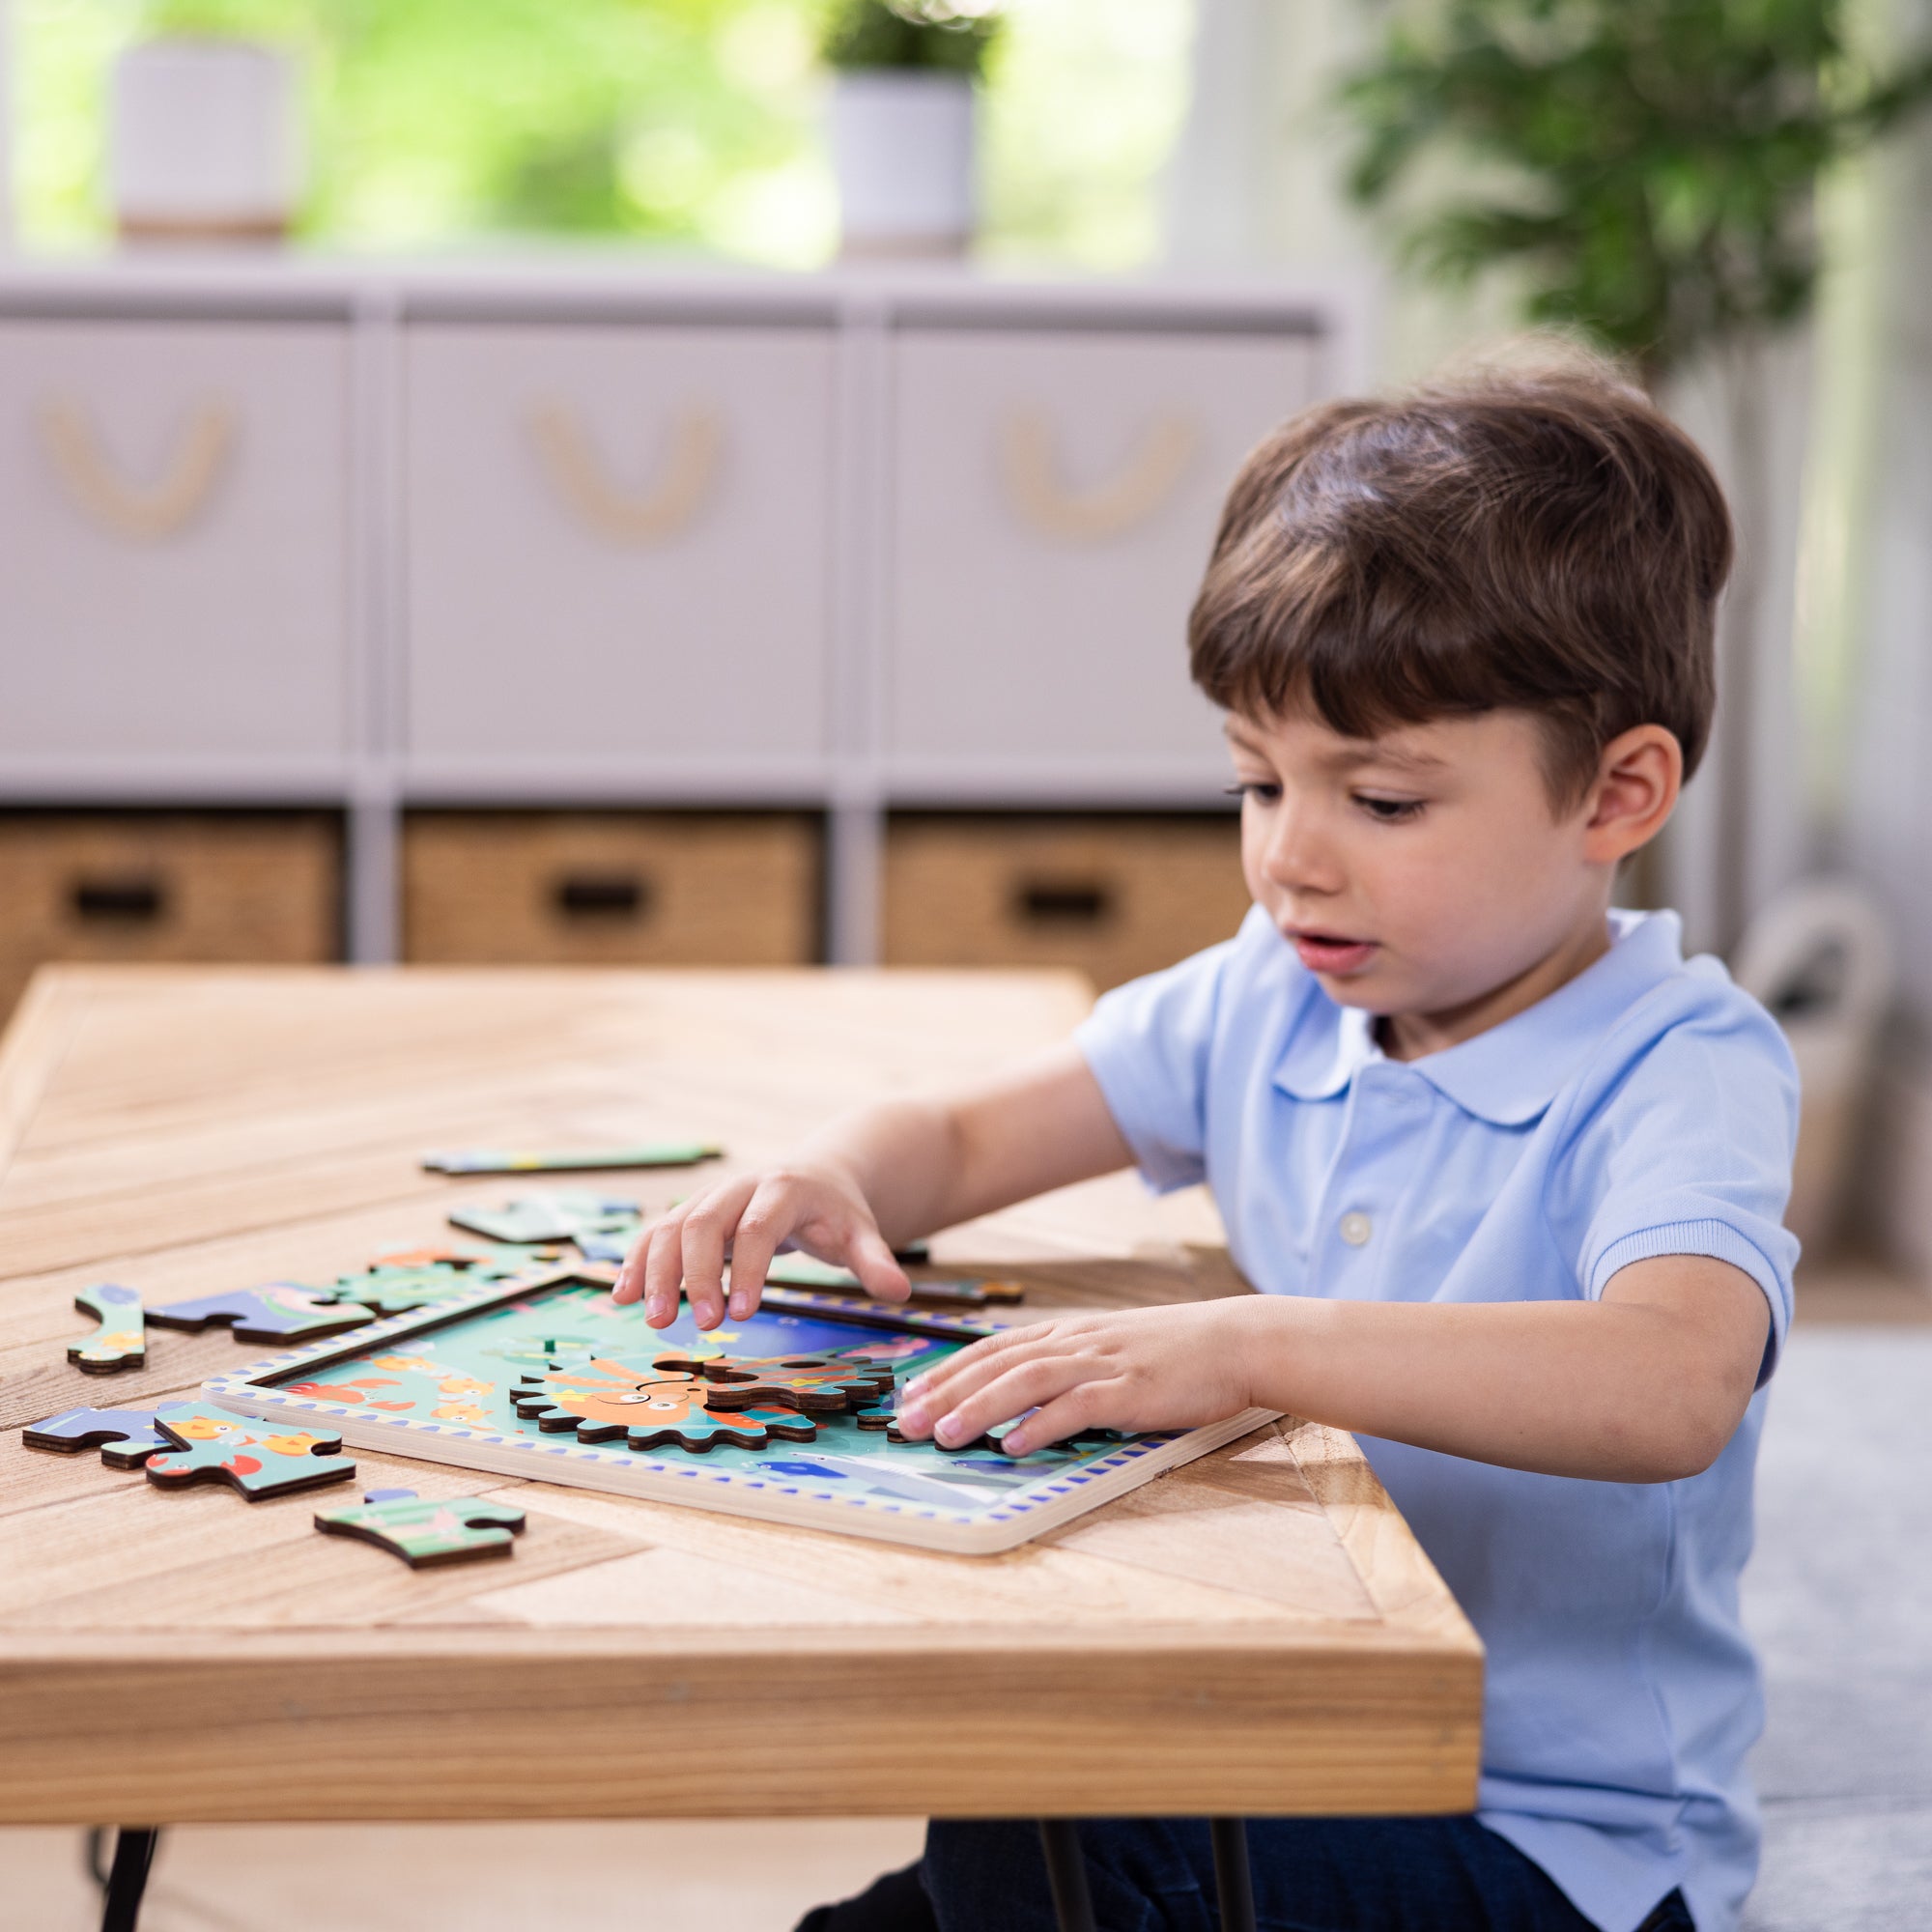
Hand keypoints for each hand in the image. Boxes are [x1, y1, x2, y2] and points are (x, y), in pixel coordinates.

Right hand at [610, 1162, 910, 1329]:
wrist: (818, 1174)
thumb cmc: (838, 1212)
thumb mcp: (862, 1232)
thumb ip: (875, 1261)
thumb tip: (900, 1292)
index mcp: (785, 1190)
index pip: (759, 1227)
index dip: (748, 1269)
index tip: (742, 1315)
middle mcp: (741, 1187)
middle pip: (705, 1222)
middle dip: (695, 1274)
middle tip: (699, 1325)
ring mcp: (711, 1197)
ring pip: (672, 1226)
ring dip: (656, 1271)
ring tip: (653, 1320)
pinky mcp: (692, 1213)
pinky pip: (656, 1232)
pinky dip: (637, 1261)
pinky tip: (622, 1297)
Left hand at [893, 1300, 1262, 1455]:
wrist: (1236, 1340)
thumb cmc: (1177, 1352)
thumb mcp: (1112, 1350)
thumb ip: (1071, 1368)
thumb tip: (1026, 1401)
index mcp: (1070, 1334)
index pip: (993, 1348)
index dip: (948, 1370)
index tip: (912, 1395)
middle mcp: (1077, 1343)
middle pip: (997, 1363)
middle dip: (946, 1392)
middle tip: (906, 1422)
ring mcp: (1103, 1364)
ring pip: (1026, 1381)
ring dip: (980, 1408)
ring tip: (944, 1434)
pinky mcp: (1131, 1389)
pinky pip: (1078, 1406)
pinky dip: (1042, 1424)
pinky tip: (1015, 1443)